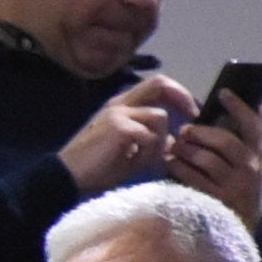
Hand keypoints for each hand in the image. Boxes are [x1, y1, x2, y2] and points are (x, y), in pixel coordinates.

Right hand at [62, 72, 197, 188]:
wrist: (68, 177)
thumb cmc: (97, 166)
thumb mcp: (130, 149)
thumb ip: (151, 139)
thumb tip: (173, 140)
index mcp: (122, 105)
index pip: (156, 85)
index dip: (178, 94)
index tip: (191, 112)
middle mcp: (120, 103)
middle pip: (159, 84)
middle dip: (182, 97)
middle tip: (193, 115)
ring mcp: (118, 112)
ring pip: (159, 117)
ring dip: (160, 140)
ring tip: (145, 159)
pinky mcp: (119, 127)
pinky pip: (150, 136)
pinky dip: (148, 152)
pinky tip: (133, 162)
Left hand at [163, 83, 261, 225]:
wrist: (239, 225)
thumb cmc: (233, 184)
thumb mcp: (241, 162)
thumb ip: (232, 138)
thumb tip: (214, 107)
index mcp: (257, 153)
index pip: (254, 125)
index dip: (240, 107)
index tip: (223, 92)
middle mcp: (251, 168)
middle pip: (225, 141)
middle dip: (200, 132)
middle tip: (184, 129)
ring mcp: (237, 186)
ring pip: (207, 159)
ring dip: (185, 149)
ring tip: (174, 147)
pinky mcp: (219, 201)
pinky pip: (193, 177)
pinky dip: (178, 167)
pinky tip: (169, 163)